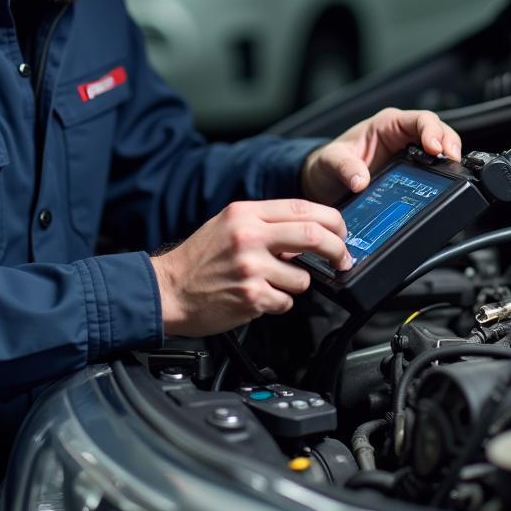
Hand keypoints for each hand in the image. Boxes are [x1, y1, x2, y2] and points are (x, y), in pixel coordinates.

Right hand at [150, 199, 351, 336]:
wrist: (168, 289)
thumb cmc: (198, 259)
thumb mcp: (229, 225)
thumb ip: (266, 224)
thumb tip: (309, 230)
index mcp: (245, 213)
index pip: (303, 208)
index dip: (332, 221)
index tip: (341, 234)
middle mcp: (249, 236)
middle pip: (313, 236)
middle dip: (337, 250)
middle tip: (342, 259)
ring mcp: (251, 267)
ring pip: (303, 278)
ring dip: (295, 285)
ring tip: (270, 282)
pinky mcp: (251, 296)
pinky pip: (286, 301)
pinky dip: (278, 302)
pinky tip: (257, 296)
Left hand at [300, 107, 461, 204]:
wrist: (325, 183)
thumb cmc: (328, 164)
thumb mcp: (331, 162)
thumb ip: (345, 167)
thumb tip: (361, 180)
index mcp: (386, 125)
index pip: (419, 119)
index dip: (432, 131)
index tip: (435, 148)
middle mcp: (401, 136)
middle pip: (438, 132)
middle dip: (449, 143)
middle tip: (453, 161)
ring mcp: (409, 154)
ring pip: (440, 150)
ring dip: (450, 159)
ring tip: (454, 173)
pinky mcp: (411, 172)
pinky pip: (433, 170)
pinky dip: (442, 175)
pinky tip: (444, 185)